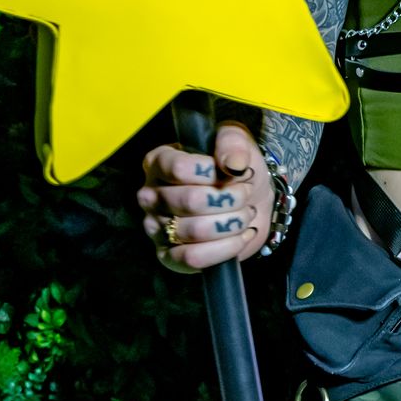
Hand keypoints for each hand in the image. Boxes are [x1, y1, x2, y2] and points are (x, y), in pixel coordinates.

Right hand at [136, 121, 271, 271]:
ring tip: (244, 214)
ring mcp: (156, 228)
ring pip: (195, 230)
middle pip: (191, 201)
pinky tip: (241, 236)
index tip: (233, 172)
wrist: (251, 200)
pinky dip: (226, 248)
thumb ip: (232, 143)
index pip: (180, 168)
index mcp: (159, 162)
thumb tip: (234, 165)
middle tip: (245, 194)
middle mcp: (150, 195)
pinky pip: (193, 258)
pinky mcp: (169, 256)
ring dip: (232, 222)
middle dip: (230, 198)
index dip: (213, 172)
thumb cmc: (234, 168)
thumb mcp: (237, 142)